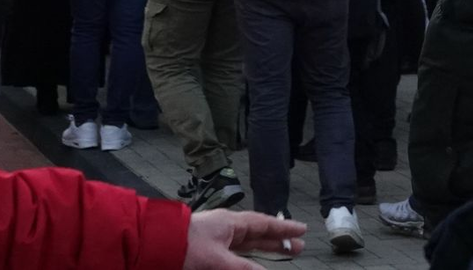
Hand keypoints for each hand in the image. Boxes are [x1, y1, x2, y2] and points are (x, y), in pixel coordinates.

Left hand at [182, 210, 305, 268]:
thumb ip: (242, 268)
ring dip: (264, 250)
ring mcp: (216, 240)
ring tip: (282, 254)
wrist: (153, 246)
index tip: (302, 230)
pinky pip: (234, 253)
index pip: (263, 224)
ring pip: (247, 244)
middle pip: (258, 234)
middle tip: (298, 248)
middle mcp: (226, 229)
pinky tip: (252, 263)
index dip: (283, 228)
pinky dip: (246, 258)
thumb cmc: (186, 247)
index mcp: (231, 223)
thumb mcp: (217, 260)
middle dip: (277, 241)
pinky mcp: (207, 252)